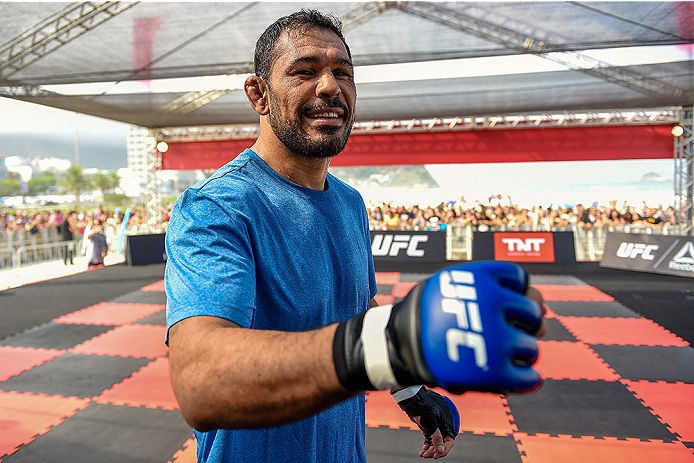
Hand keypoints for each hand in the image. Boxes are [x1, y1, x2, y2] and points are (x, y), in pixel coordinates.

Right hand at [333, 261, 544, 393]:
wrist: (397, 344)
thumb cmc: (430, 314)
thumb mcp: (454, 285)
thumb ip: (494, 289)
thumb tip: (542, 306)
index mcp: (480, 277)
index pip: (520, 280)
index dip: (518, 294)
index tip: (506, 305)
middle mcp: (491, 303)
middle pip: (531, 312)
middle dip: (523, 323)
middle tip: (505, 332)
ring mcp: (495, 338)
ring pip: (532, 346)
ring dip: (522, 353)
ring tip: (501, 356)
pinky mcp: (494, 372)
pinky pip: (529, 378)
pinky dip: (526, 380)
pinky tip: (514, 377)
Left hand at [393, 386, 458, 458]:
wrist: (412, 400)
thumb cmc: (423, 407)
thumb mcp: (431, 422)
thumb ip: (436, 436)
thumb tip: (441, 450)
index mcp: (448, 424)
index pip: (449, 442)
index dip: (443, 450)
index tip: (435, 456)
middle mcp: (443, 427)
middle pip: (442, 444)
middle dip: (434, 451)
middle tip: (426, 456)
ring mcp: (436, 428)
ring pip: (435, 443)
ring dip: (430, 450)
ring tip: (422, 454)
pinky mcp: (429, 428)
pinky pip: (430, 440)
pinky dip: (427, 446)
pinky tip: (422, 450)